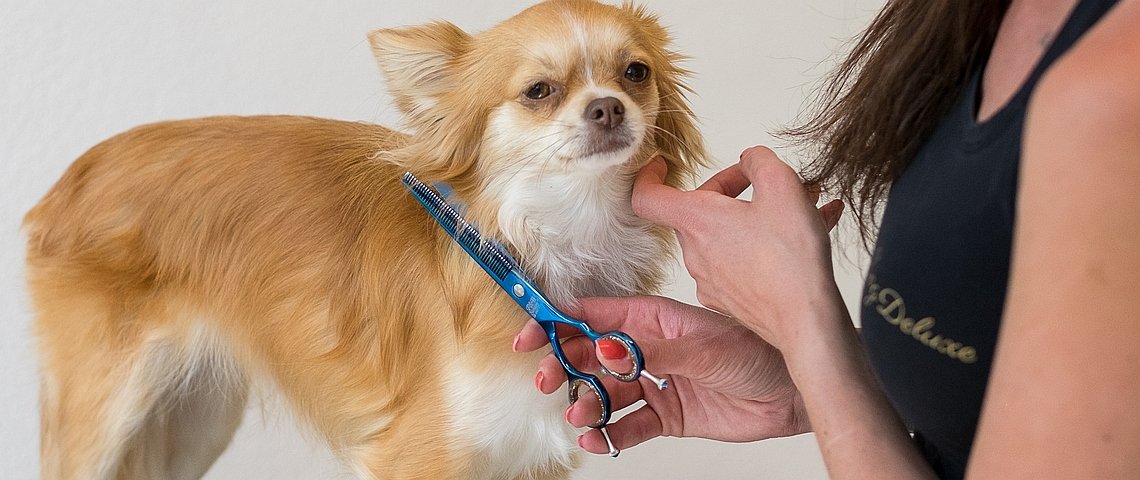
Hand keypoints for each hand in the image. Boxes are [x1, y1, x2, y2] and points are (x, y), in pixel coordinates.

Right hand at [513, 296, 809, 453]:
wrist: (792, 394)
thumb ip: (651, 349)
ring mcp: (653, 382)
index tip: (530, 336)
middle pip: (588, 355)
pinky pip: (626, 425)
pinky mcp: (665, 415)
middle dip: (563, 366)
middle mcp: (646, 349)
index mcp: (651, 317)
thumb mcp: (702, 343)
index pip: (592, 316)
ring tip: (581, 414)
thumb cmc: (757, 351)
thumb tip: (606, 348)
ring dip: (585, 403)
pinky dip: (607, 434)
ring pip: (603, 393)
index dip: (557, 323)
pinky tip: (597, 439)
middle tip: (549, 381)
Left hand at [632, 147, 844, 348]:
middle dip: (730, 190)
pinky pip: (743, 259)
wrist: (806, 319)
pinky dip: (767, 242)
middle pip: (697, 211)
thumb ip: (760, 161)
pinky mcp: (731, 299)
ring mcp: (712, 279)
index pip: (648, 196)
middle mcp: (696, 253)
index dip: (650, 174)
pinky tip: (811, 231)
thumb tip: (751, 158)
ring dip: (756, 214)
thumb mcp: (781, 186)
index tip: (662, 164)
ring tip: (803, 204)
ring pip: (726, 234)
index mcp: (697, 221)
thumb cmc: (790, 258)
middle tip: (765, 181)